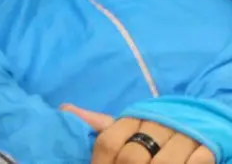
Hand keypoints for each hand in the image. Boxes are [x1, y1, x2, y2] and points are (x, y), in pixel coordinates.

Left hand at [62, 104, 215, 163]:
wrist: (191, 125)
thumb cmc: (148, 132)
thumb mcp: (123, 128)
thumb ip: (99, 125)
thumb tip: (65, 110)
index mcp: (132, 118)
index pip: (107, 142)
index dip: (100, 163)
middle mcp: (156, 124)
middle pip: (131, 158)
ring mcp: (182, 136)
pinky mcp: (205, 149)